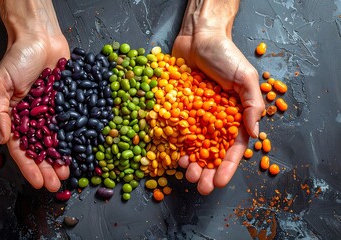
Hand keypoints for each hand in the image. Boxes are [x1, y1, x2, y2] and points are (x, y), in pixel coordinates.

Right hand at [0, 0, 69, 191]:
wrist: (41, 38)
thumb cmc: (17, 59)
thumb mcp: (0, 84)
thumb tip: (3, 140)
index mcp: (17, 119)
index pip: (22, 149)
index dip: (29, 167)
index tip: (37, 183)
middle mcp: (36, 120)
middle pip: (42, 150)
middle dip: (48, 169)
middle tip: (57, 184)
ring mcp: (54, 114)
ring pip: (59, 142)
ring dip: (63, 159)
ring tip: (69, 174)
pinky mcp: (70, 105)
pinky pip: (74, 125)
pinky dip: (78, 140)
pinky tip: (83, 152)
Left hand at [172, 0, 263, 194]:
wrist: (198, 38)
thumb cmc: (225, 55)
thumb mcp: (245, 77)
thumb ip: (252, 104)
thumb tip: (255, 133)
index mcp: (235, 117)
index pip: (234, 148)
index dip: (227, 167)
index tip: (219, 182)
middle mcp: (215, 121)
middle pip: (212, 153)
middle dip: (206, 172)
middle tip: (199, 187)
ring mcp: (195, 118)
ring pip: (193, 148)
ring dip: (190, 164)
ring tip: (186, 175)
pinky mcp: (178, 111)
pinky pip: (176, 132)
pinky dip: (175, 146)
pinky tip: (172, 158)